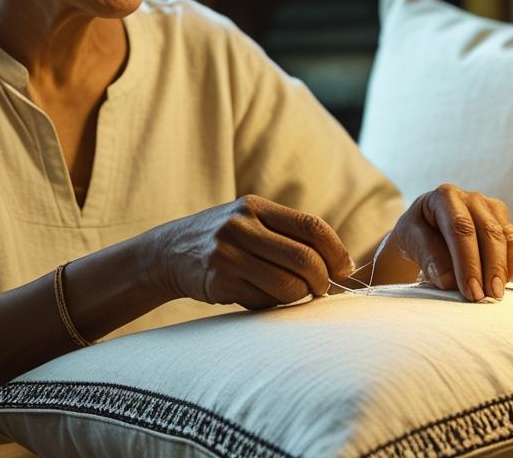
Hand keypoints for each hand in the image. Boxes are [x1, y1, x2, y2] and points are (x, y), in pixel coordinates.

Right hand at [143, 195, 353, 309]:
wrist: (169, 252)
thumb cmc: (225, 240)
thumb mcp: (250, 221)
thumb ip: (287, 234)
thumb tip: (341, 265)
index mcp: (256, 206)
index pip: (312, 226)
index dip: (336, 251)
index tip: (344, 270)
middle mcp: (242, 225)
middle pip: (304, 259)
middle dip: (322, 282)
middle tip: (321, 291)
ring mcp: (228, 253)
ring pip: (287, 285)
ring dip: (300, 297)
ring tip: (296, 296)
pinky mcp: (219, 280)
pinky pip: (263, 300)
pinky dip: (273, 305)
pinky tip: (264, 298)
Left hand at [388, 183, 512, 300]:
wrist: (426, 230)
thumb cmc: (416, 234)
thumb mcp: (409, 240)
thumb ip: (427, 256)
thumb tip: (450, 280)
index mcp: (445, 196)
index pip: (460, 228)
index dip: (467, 261)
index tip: (469, 291)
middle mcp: (473, 198)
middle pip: (489, 232)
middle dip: (489, 269)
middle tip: (484, 298)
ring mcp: (492, 209)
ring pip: (507, 239)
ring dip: (502, 270)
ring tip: (493, 295)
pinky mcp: (505, 223)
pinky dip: (511, 267)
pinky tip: (498, 283)